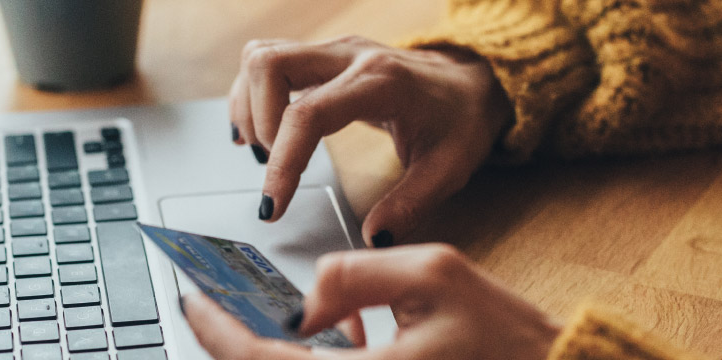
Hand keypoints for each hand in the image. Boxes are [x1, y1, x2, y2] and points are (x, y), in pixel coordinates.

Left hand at [183, 244, 560, 359]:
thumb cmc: (507, 336)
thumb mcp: (432, 273)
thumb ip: (354, 275)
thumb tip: (302, 302)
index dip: (218, 331)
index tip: (193, 301)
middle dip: (237, 344)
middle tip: (216, 304)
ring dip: (277, 352)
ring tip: (282, 314)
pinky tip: (340, 334)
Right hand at [229, 36, 510, 246]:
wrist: (472, 82)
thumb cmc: (460, 121)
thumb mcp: (449, 169)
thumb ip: (410, 205)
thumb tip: (372, 238)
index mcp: (381, 82)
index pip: (308, 114)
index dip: (282, 162)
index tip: (273, 205)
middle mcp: (350, 56)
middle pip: (270, 64)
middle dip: (258, 122)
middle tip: (272, 166)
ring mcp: (333, 51)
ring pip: (262, 56)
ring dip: (249, 105)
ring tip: (264, 150)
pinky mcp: (322, 56)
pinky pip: (268, 60)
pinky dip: (252, 95)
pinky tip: (259, 130)